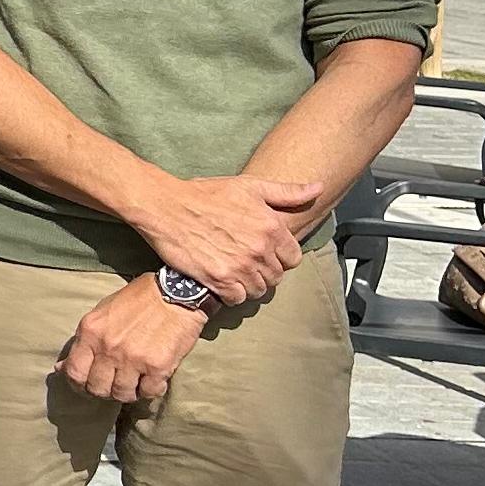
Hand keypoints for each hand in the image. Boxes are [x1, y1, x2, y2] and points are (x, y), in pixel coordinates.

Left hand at [60, 276, 208, 406]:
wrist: (177, 292)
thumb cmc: (138, 300)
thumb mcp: (102, 313)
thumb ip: (83, 342)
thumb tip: (60, 367)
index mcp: (91, 332)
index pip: (74, 373)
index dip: (78, 385)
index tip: (86, 386)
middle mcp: (109, 347)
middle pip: (97, 388)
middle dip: (103, 391)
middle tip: (114, 384)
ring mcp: (133, 358)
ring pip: (122, 395)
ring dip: (128, 392)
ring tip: (135, 381)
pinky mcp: (158, 366)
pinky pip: (148, 393)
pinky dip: (150, 390)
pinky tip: (153, 379)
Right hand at [122, 172, 317, 303]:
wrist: (166, 206)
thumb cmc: (206, 194)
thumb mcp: (250, 186)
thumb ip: (288, 192)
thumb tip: (318, 188)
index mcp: (271, 227)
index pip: (293, 259)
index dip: (279, 257)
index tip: (264, 253)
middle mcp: (259, 250)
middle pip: (275, 277)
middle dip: (263, 272)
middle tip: (245, 263)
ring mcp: (238, 266)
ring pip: (258, 290)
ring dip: (248, 285)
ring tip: (234, 273)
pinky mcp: (217, 279)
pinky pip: (236, 299)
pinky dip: (230, 294)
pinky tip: (221, 280)